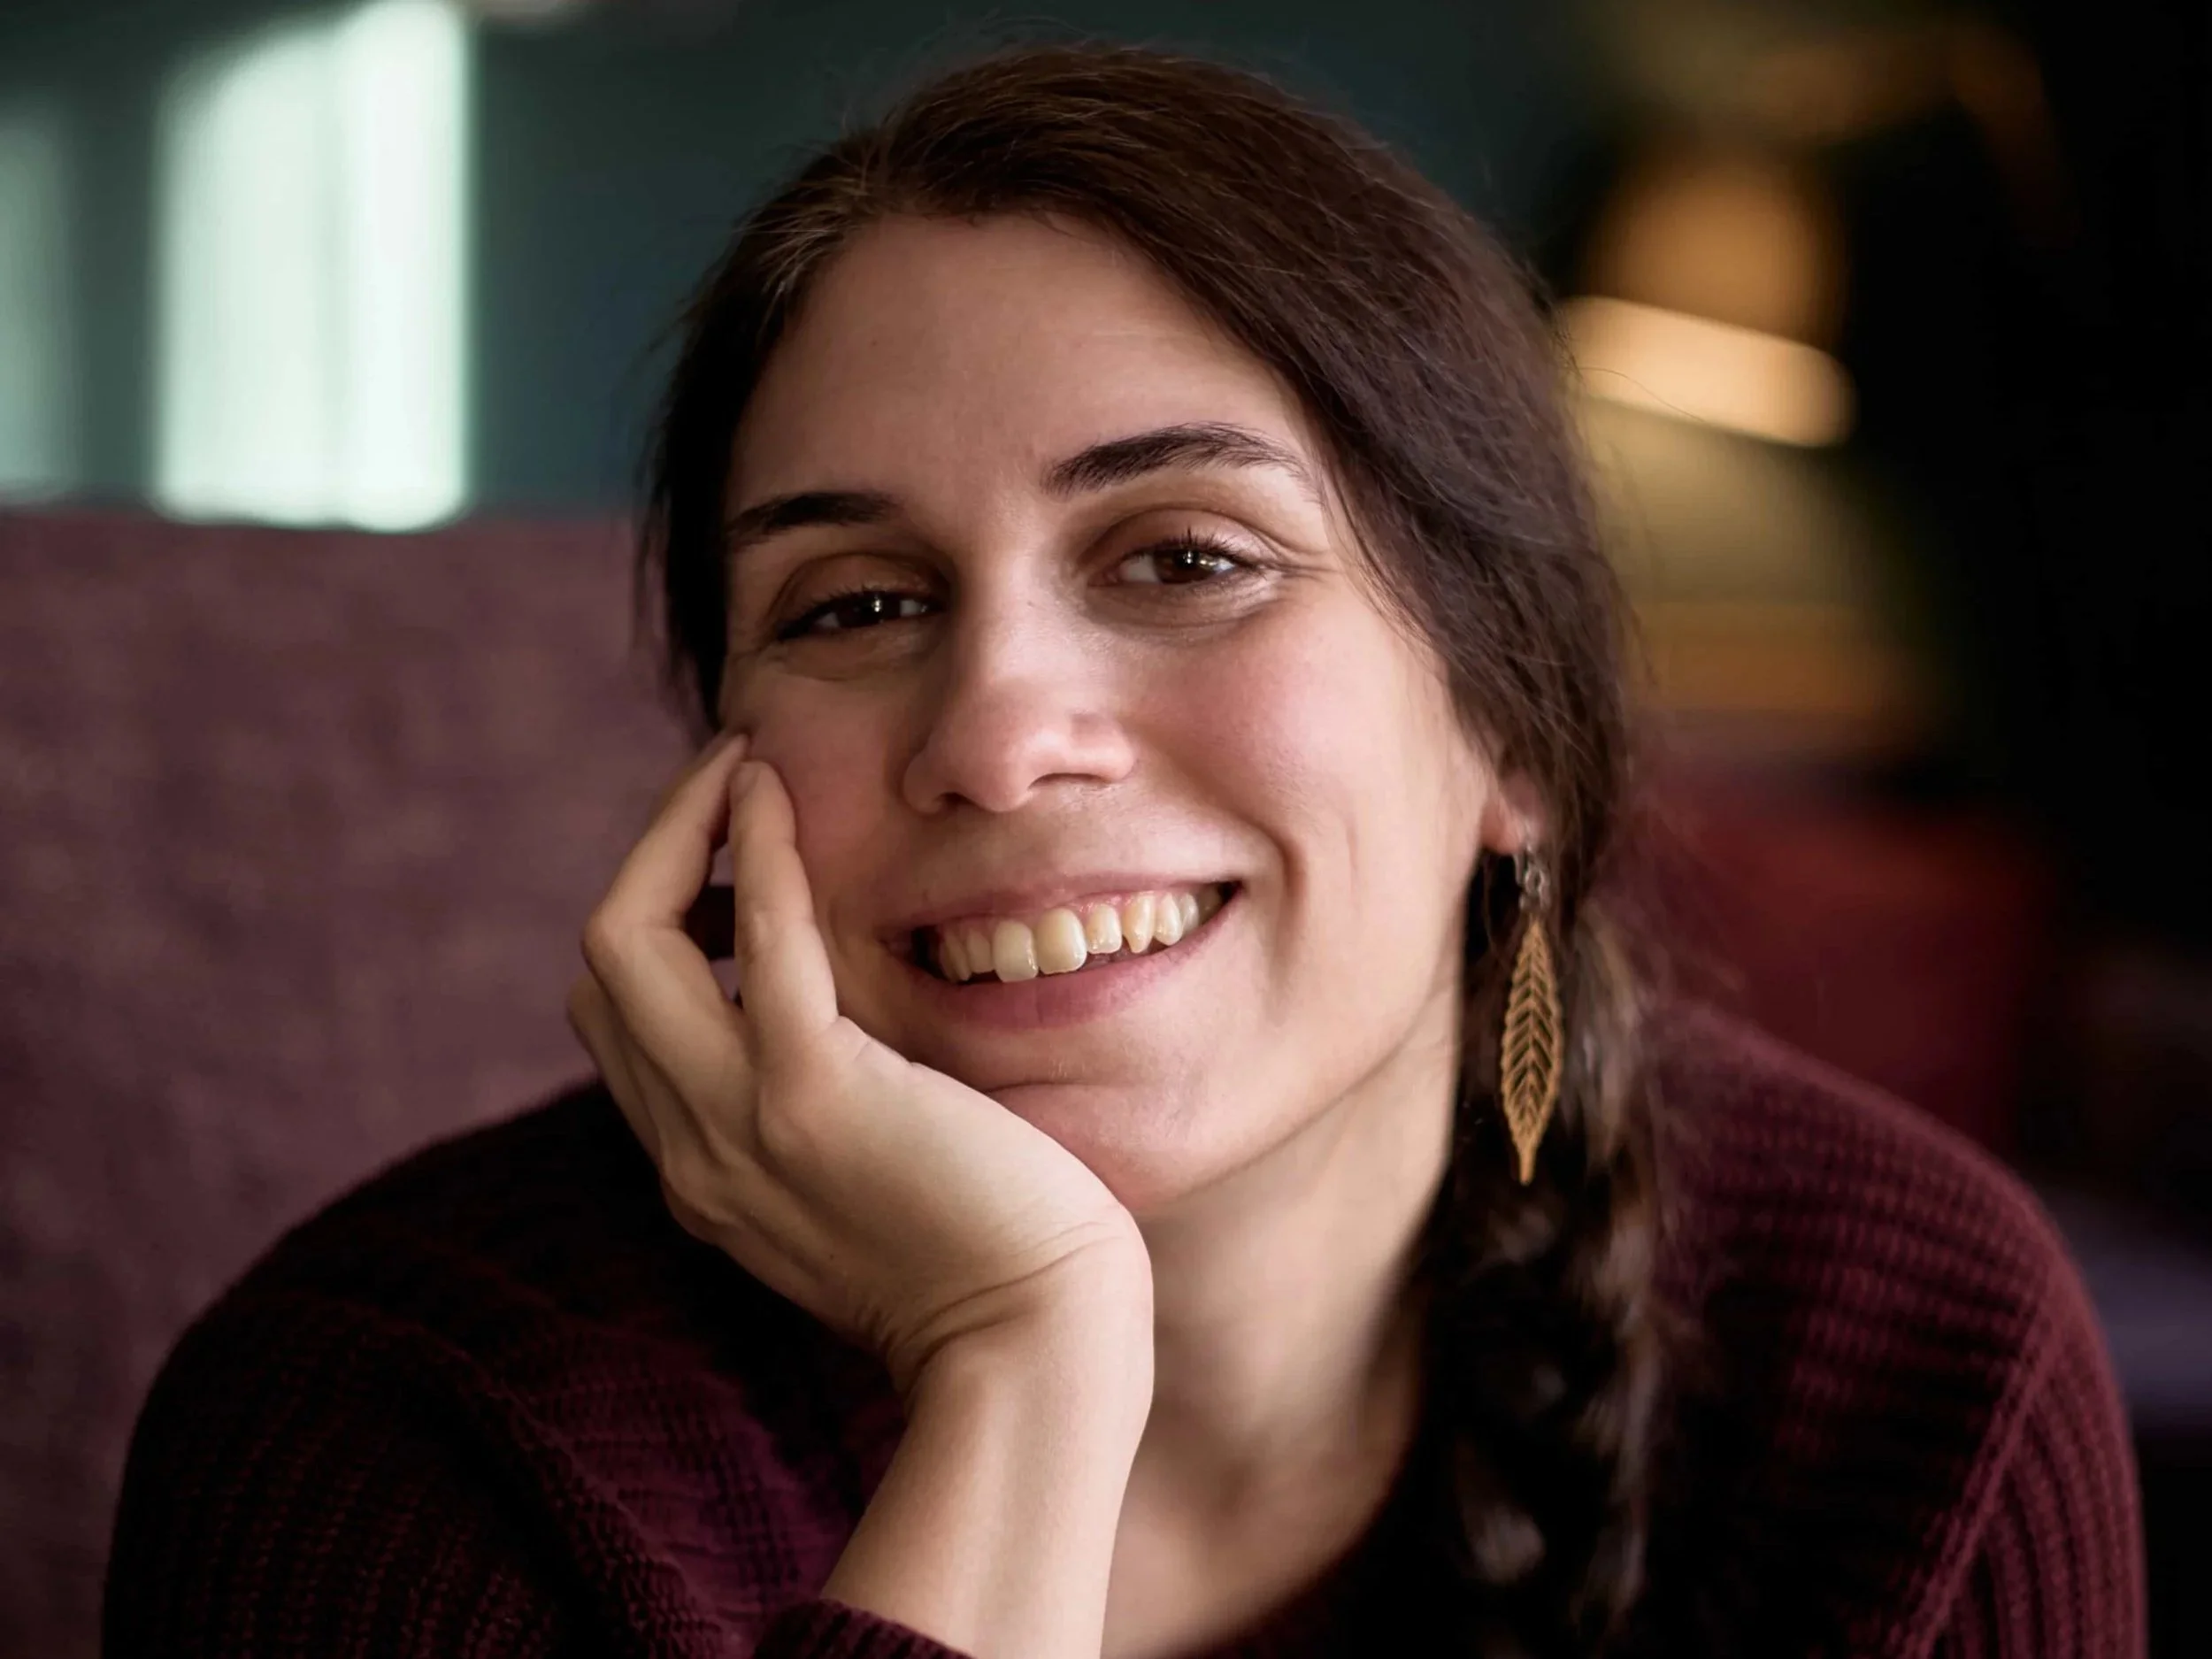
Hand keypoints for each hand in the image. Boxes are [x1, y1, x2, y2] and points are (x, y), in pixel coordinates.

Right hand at [566, 734, 1150, 1395]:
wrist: (1034, 1344)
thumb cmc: (987, 1257)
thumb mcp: (862, 1176)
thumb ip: (817, 1102)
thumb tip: (831, 1012)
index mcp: (701, 1167)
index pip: (619, 1015)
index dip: (657, 915)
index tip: (727, 847)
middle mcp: (690, 1148)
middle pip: (600, 966)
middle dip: (653, 854)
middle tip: (726, 778)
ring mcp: (736, 1124)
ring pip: (627, 943)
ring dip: (681, 831)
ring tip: (742, 762)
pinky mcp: (812, 1097)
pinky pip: (758, 944)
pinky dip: (756, 851)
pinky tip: (776, 792)